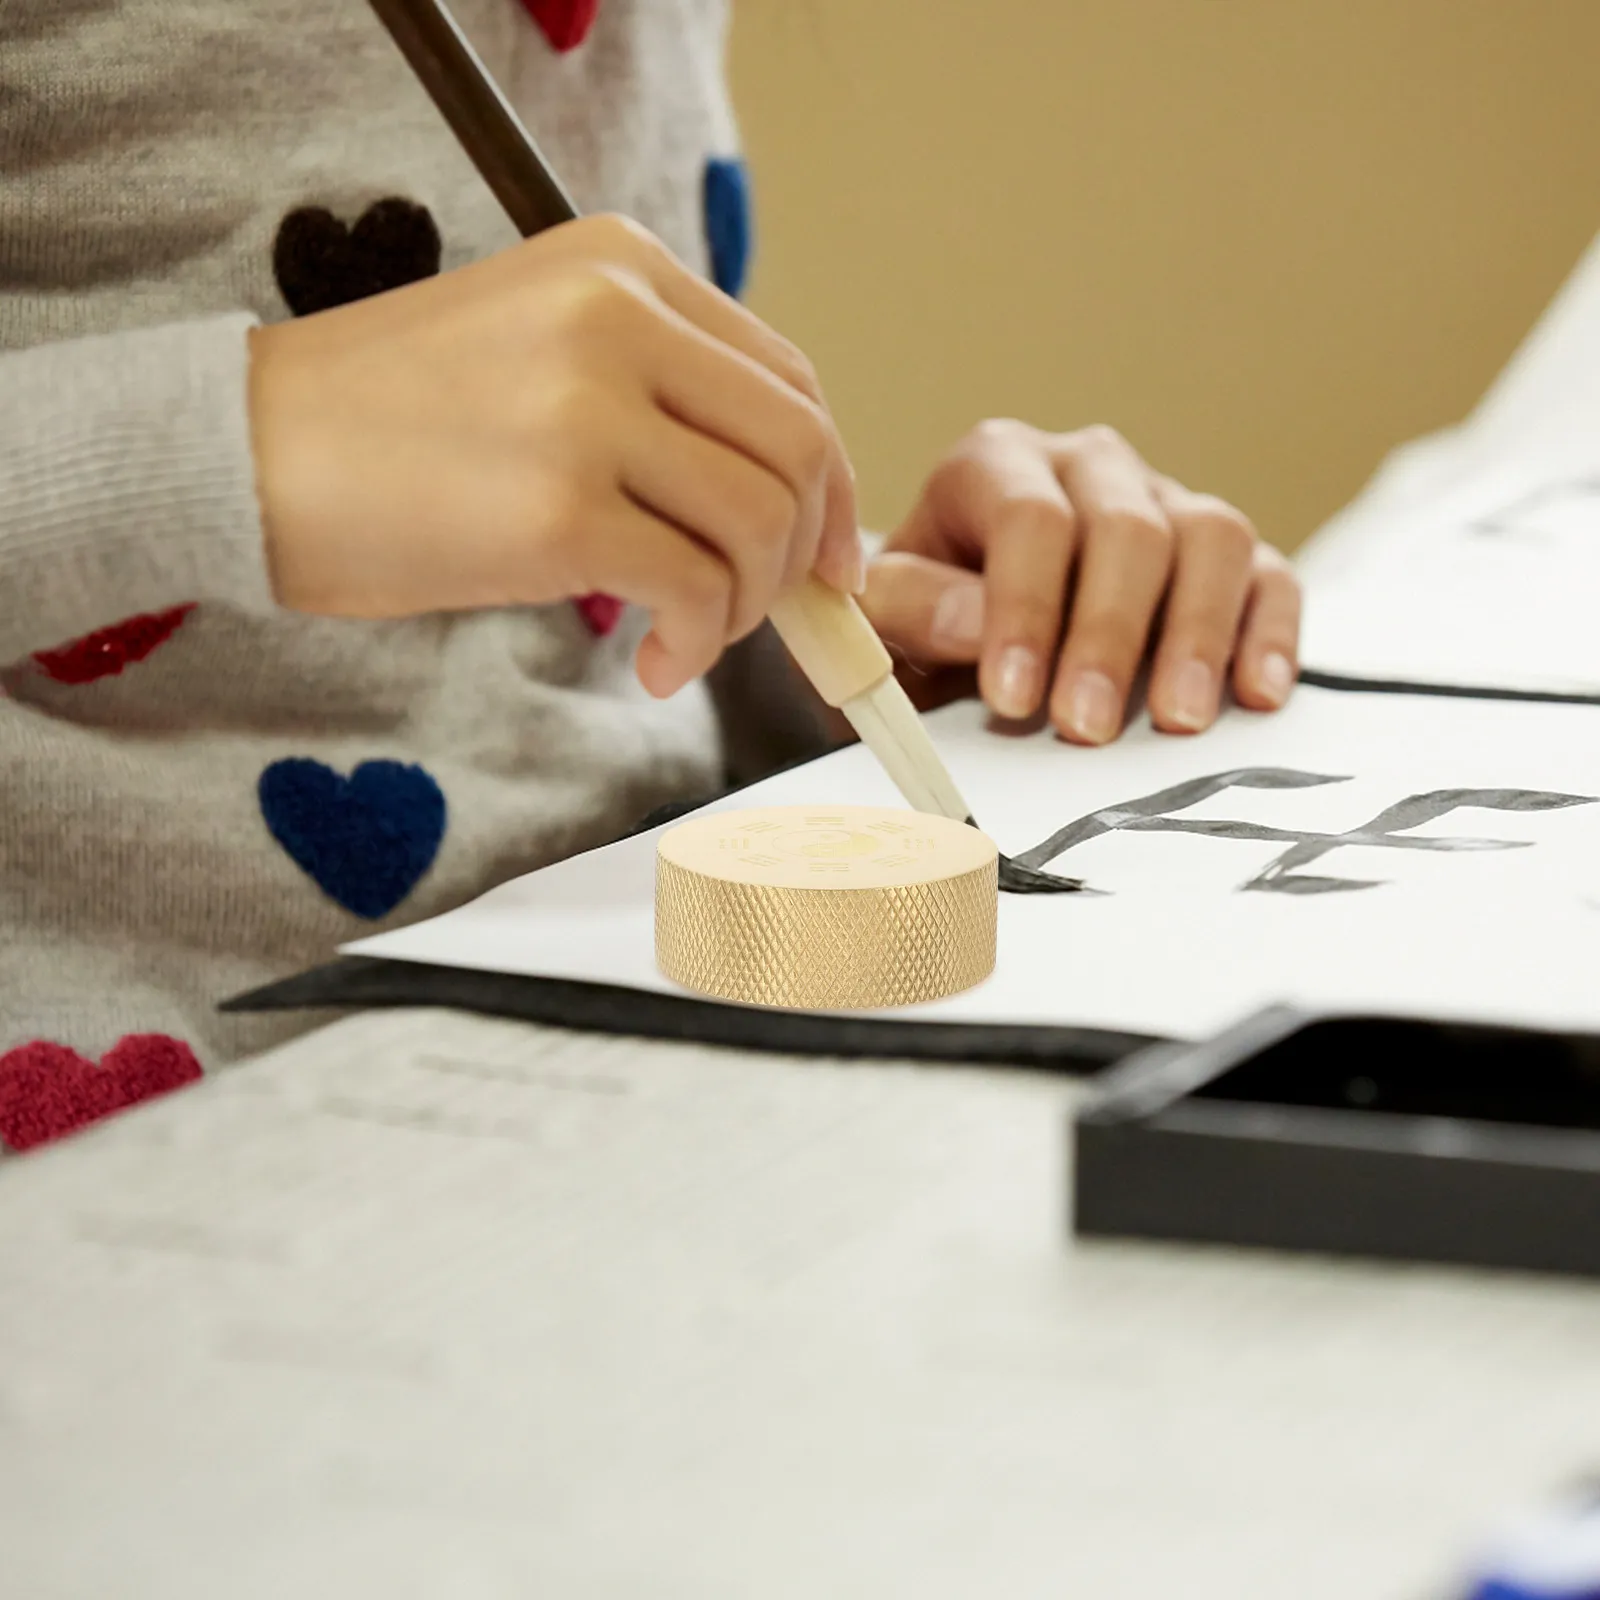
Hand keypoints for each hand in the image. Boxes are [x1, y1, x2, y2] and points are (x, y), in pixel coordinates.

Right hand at [248, 213, 860, 698]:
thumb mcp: (538, 354)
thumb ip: (654, 398)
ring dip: (749, 608)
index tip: (827, 556)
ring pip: (760, 523)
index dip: (830, 481)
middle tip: (771, 616)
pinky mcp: (556, 506)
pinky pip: (696, 587)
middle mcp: (618, 316)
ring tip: (690, 640)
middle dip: (807, 555)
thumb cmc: (387, 424)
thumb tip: (771, 506)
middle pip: (798, 448)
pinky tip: (655, 666)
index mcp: (621, 265)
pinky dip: (698, 645)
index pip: (787, 377)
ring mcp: (588, 407)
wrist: (243, 453)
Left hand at [859, 419, 1299, 740]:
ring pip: (1210, 538)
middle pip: (1127, 529)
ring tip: (1176, 721)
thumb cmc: (928, 625)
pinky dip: (1269, 633)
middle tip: (1088, 727)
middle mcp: (1090, 466)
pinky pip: (1268, 574)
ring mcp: (1167, 501)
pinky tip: (1256, 696)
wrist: (968, 634)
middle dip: (1109, 635)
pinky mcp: (1226, 553)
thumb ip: (911, 610)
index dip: (1025, 610)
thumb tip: (973, 625)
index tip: (1014, 698)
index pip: (1029, 519)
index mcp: (997, 465)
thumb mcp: (889, 619)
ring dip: (1197, 635)